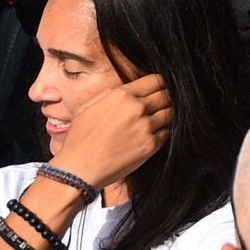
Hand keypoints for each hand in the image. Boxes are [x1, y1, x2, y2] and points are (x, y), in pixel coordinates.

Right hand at [54, 74, 172, 190]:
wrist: (79, 168)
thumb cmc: (80, 138)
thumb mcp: (89, 106)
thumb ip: (110, 94)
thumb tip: (127, 89)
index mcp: (122, 95)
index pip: (156, 80)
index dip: (160, 84)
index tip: (159, 89)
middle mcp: (137, 108)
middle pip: (166, 95)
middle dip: (165, 99)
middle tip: (161, 105)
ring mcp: (145, 127)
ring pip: (170, 113)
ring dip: (166, 115)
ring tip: (158, 120)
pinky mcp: (150, 145)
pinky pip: (167, 132)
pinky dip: (163, 132)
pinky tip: (154, 134)